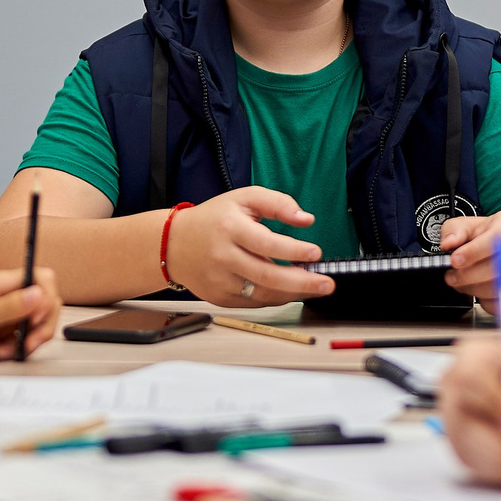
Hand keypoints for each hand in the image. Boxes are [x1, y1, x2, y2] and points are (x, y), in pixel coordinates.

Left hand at [0, 267, 62, 357]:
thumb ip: (13, 306)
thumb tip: (41, 295)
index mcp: (5, 284)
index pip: (43, 281)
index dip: (47, 301)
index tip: (35, 320)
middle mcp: (6, 296)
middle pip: (42, 308)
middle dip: (39, 330)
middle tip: (26, 346)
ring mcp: (0, 313)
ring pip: (28, 328)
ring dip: (19, 344)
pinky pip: (11, 340)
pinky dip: (5, 349)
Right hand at [165, 188, 336, 305]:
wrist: (173, 244)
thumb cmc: (214, 219)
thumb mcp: (244, 198)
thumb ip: (277, 203)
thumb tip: (306, 219)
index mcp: (230, 228)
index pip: (267, 243)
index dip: (294, 250)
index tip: (315, 253)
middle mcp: (223, 256)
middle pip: (267, 275)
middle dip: (302, 282)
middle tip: (327, 283)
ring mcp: (220, 280)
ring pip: (263, 294)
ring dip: (293, 293)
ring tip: (314, 288)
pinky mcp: (219, 297)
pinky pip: (254, 302)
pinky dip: (275, 298)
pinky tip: (289, 290)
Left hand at [440, 211, 500, 313]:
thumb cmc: (492, 240)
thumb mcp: (470, 228)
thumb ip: (455, 232)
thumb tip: (448, 243)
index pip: (497, 237)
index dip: (473, 251)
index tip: (454, 261)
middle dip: (472, 275)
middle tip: (453, 278)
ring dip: (480, 291)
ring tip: (467, 286)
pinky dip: (495, 305)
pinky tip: (484, 297)